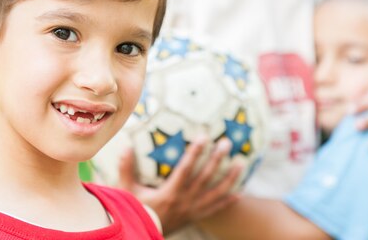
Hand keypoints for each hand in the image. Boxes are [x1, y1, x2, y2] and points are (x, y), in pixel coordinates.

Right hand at [117, 136, 241, 234]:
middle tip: (227, 143)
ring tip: (241, 163)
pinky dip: (228, 201)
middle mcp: (185, 201)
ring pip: (216, 193)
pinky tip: (240, 193)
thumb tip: (126, 146)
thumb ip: (126, 169)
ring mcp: (192, 211)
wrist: (141, 234)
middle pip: (205, 178)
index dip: (195, 152)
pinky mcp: (195, 217)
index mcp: (169, 193)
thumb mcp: (126, 191)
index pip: (186, 169)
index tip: (204, 137)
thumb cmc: (133, 210)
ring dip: (230, 178)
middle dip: (217, 159)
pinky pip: (215, 209)